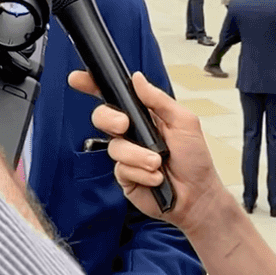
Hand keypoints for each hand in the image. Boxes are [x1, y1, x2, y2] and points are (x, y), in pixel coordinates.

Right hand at [67, 69, 226, 235]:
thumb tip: (137, 78)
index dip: (93, 86)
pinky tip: (156, 178)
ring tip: (157, 163)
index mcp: (144, 115)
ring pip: (114, 147)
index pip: (115, 96)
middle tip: (124, 125)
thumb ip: (159, 100)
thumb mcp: (184, 122)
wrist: (198, 196)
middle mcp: (132, 133)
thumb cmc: (195, 159)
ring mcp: (126, 155)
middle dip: (109, 119)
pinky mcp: (124, 176)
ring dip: (138, 155)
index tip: (78, 79)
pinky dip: (141, 173)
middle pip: (102, 117)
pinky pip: (121, 169)